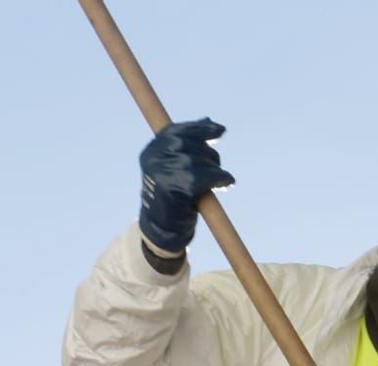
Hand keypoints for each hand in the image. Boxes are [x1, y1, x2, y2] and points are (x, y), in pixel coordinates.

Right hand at [138, 118, 234, 254]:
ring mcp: (165, 172)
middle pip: (190, 143)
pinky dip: (221, 179)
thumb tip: (209, 122)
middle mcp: (155, 159)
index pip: (177, 131)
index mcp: (152, 152)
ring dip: (216, 169)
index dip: (200, 129)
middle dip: (209, 154)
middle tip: (217, 167)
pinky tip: (226, 184)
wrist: (162, 232)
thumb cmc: (172, 200)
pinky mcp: (179, 187)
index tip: (221, 131)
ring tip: (219, 181)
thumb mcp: (174, 169)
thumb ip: (187, 147)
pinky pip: (208, 176)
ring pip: (201, 160)